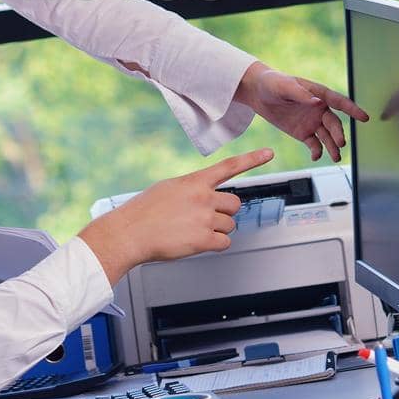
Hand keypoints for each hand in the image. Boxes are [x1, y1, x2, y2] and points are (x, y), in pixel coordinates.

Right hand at [78, 148, 272, 282]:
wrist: (129, 233)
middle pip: (235, 204)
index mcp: (194, 181)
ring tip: (192, 230)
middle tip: (206, 217)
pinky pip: (224, 243)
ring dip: (216, 230)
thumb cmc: (143, 212)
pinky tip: (195, 242)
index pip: (229, 167)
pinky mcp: (204, 239)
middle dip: (225, 212)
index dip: (252, 159)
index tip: (269, 153)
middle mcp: (203, 197)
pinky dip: (214, 245)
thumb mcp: (168, 188)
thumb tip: (206, 195)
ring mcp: (205, 218)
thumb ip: (191, 189)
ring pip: (229, 225)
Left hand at [236, 63, 367, 161]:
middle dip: (338, 134)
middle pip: (334, 123)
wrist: (257, 93)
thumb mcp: (284, 86)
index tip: (364, 117)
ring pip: (327, 136)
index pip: (339, 102)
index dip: (353, 110)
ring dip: (332, 146)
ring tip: (336, 157)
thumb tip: (318, 102)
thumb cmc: (272, 83)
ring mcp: (312, 122)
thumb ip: (301, 94)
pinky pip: (314, 144)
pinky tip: (316, 156)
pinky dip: (317, 151)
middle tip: (340, 143)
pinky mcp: (302, 132)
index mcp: (318, 94)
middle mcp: (319, 109)